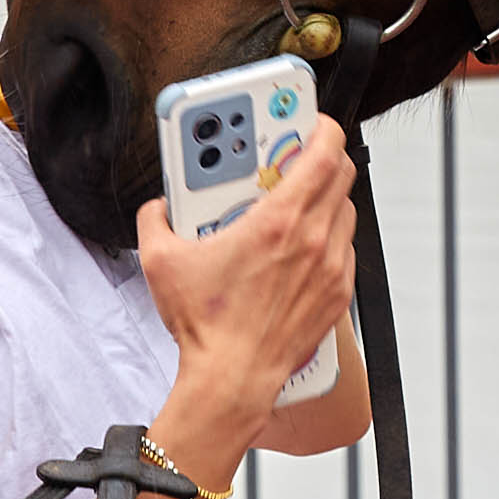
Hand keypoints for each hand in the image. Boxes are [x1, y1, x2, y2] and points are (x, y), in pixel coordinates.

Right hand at [136, 119, 360, 460]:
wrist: (233, 380)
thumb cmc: (206, 326)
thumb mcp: (161, 261)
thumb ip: (155, 220)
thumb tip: (157, 206)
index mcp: (279, 221)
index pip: (324, 151)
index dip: (321, 125)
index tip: (307, 117)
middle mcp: (314, 240)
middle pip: (340, 173)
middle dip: (319, 155)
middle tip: (291, 155)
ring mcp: (331, 267)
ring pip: (344, 210)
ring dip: (322, 197)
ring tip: (288, 201)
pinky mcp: (338, 294)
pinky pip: (343, 247)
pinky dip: (325, 236)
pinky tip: (295, 244)